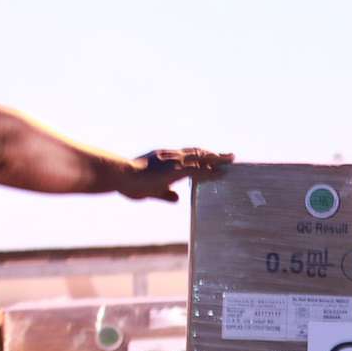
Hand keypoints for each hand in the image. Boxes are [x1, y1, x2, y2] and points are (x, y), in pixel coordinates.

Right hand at [116, 147, 232, 201]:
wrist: (120, 175)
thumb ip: (166, 194)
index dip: (201, 157)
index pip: (187, 155)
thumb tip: (177, 198)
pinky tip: (222, 174)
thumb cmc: (130, 182)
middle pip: (198, 152)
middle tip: (230, 155)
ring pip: (200, 158)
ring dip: (217, 158)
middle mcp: (171, 156)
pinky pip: (198, 170)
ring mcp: (173, 162)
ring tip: (231, 159)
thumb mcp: (152, 190)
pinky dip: (211, 171)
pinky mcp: (174, 171)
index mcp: (164, 158)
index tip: (213, 158)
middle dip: (214, 154)